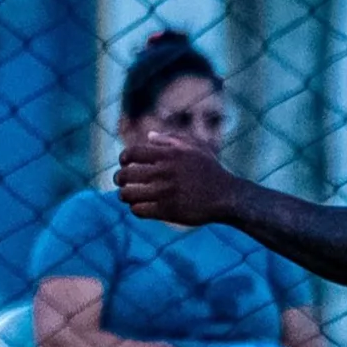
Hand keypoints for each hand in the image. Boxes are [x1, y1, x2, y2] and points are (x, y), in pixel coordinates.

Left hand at [117, 134, 241, 225]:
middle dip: (119, 178)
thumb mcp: (196, 148)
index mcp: (170, 154)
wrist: (227, 196)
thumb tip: (149, 136)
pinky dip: (135, 208)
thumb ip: (172, 139)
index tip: (125, 163)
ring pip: (127, 194)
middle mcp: (165, 172)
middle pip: (125, 175)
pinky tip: (140, 206)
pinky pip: (137, 210)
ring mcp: (165, 192)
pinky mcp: (167, 210)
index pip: (131, 153)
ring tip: (128, 194)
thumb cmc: (209, 171)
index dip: (123, 158)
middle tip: (122, 181)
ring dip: (124, 195)